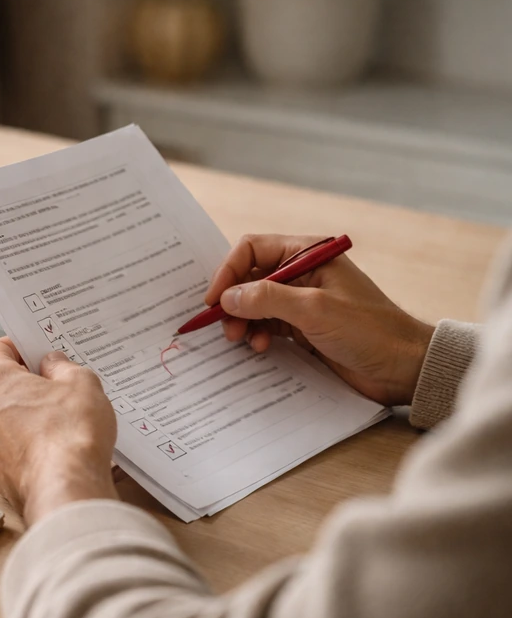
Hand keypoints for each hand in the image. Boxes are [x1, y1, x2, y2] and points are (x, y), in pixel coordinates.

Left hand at [0, 338, 117, 524]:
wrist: (66, 489)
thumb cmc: (70, 435)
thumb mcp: (81, 383)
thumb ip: (62, 366)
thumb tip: (53, 364)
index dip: (16, 346)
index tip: (34, 349)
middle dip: (24, 382)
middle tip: (54, 383)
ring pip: (1, 419)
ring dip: (24, 415)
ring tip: (59, 418)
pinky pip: (8, 447)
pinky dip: (25, 443)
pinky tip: (53, 445)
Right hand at [205, 234, 433, 406]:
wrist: (403, 367)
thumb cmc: (370, 330)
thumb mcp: (314, 310)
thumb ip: (267, 298)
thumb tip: (227, 297)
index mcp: (307, 254)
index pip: (252, 250)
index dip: (228, 272)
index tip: (214, 300)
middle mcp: (301, 273)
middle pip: (249, 278)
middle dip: (233, 301)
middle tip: (225, 326)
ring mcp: (301, 302)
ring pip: (254, 304)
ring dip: (243, 321)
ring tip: (242, 340)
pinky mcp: (303, 328)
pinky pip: (267, 326)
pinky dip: (257, 335)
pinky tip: (262, 347)